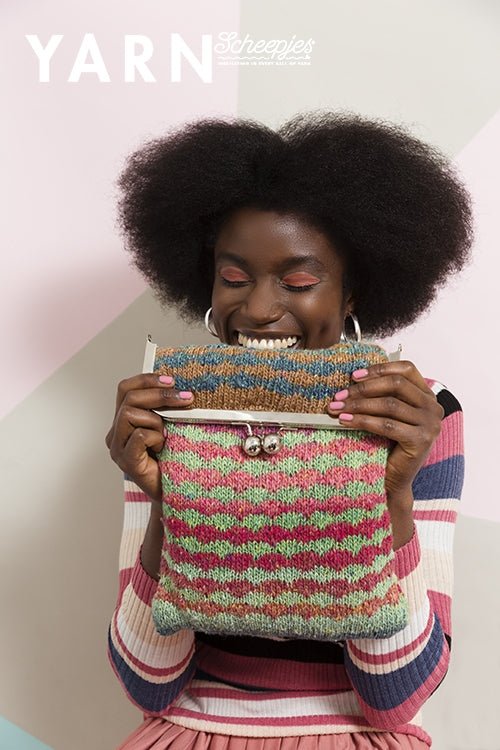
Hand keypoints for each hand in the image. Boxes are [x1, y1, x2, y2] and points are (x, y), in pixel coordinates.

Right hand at [105, 373, 193, 501]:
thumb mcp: (169, 428)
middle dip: (160, 394)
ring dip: (156, 421)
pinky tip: (163, 447)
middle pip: (129, 398)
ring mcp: (118, 448)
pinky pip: (139, 436)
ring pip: (130, 414)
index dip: (146, 379)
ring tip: (167, 436)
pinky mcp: (126, 462)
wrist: (176, 494)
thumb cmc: (173, 460)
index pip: (125, 389)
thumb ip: (164, 410)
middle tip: (186, 398)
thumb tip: (179, 387)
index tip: (172, 380)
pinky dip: (156, 437)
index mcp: (123, 422)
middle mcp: (115, 434)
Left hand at [326, 361, 443, 546]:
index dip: (379, 369)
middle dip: (363, 388)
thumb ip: (382, 394)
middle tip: (339, 395)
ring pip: (389, 404)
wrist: (393, 480)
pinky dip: (362, 421)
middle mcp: (434, 408)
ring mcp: (431, 424)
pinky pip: (386, 425)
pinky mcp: (421, 441)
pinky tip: (344, 421)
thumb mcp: (388, 413)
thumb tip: (353, 376)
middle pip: (396, 385)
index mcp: (428, 396)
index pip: (407, 369)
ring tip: (336, 408)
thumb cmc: (387, 444)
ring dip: (358, 404)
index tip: (353, 376)